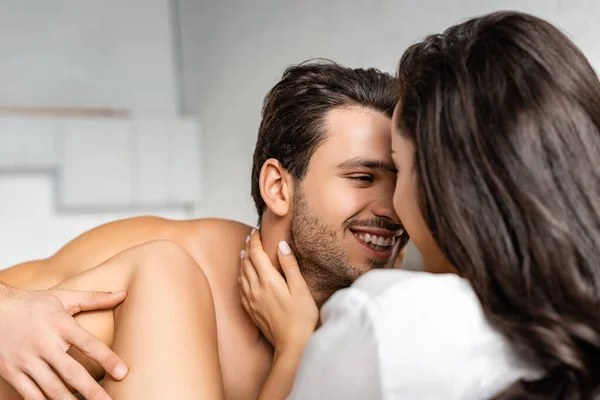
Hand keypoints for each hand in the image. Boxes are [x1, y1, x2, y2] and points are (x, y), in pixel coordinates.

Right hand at [0, 283, 127, 399]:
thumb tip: (123, 293)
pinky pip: (30, 395)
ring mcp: (26, 361)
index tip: (123, 373)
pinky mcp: (11, 372)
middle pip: (72, 373)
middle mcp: (44, 344)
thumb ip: (94, 298)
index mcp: (60, 325)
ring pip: (52, 388)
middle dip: (92, 391)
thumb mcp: (64, 297)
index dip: (107, 359)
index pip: (89, 344)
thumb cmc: (33, 304)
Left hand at [238, 230, 317, 354]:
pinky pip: (240, 289)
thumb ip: (290, 265)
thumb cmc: (301, 318)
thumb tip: (281, 244)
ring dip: (242, 261)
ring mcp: (251, 301)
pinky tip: (242, 277)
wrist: (292, 346)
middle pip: (246, 262)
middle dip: (248, 247)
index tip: (257, 231)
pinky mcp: (251, 311)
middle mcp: (256, 289)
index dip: (255, 240)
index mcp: (268, 281)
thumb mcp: (300, 288)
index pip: (256, 254)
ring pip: (241, 275)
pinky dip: (240, 277)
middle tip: (250, 237)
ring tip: (244, 252)